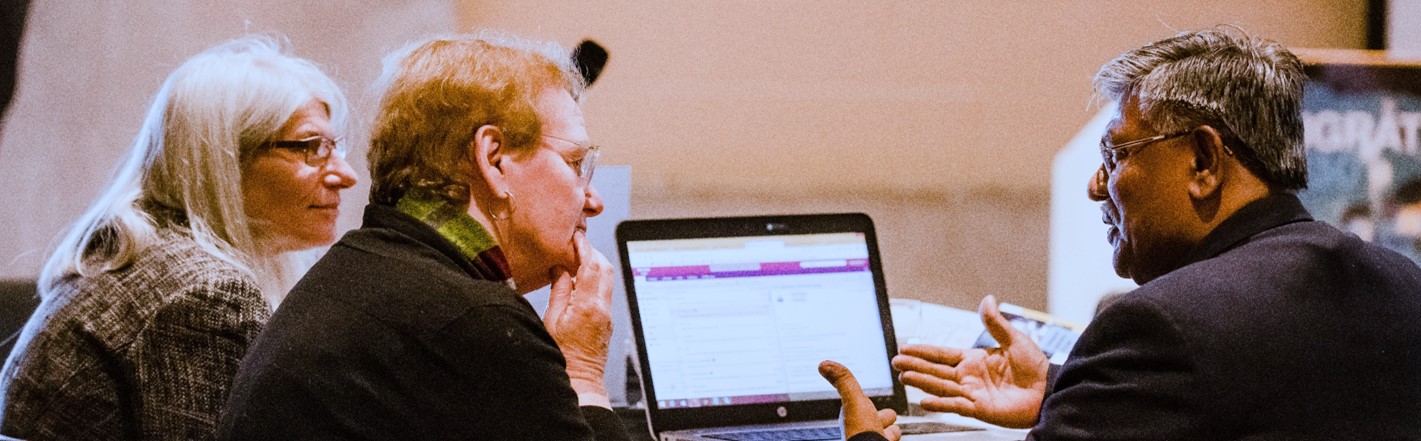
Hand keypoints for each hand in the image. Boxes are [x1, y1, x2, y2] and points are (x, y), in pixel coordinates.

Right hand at [544, 230, 614, 404]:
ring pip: (607, 279)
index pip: (590, 266)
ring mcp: (608, 315)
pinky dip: (595, 280)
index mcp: (588, 306)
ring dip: (595, 265)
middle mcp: (603, 308)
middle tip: (577, 244)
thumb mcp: (551, 322)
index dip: (583, 247)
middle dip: (593, 252)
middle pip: (606, 268)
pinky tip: (579, 281)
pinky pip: (604, 292)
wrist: (581, 382)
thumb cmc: (562, 357)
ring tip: (576, 260)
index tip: (576, 236)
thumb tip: (560, 269)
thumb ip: (558, 292)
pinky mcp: (607, 321)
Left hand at [819, 360, 900, 440]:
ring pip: (886, 431)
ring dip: (889, 429)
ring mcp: (874, 440)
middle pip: (875, 419)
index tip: (862, 399)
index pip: (860, 405)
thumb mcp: (854, 401)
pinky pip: (892, 439)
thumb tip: (822, 363)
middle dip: (881, 416)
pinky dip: (893, 436)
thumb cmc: (863, 433)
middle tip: (883, 416)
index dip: (862, 400)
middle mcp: (862, 430)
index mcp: (853, 417)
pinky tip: (893, 437)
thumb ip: (844, 382)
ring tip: (891, 430)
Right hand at [890, 295, 1048, 428]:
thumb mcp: (1014, 339)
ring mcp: (972, 393)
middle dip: (915, 365)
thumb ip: (995, 323)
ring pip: (940, 387)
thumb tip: (987, 299)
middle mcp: (969, 376)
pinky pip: (954, 406)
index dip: (923, 350)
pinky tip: (923, 401)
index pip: (942, 354)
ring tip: (904, 377)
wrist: (1048, 390)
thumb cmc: (1035, 366)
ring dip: (922, 382)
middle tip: (896, 361)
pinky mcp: (979, 409)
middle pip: (936, 370)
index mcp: (974, 359)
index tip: (905, 346)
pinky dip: (939, 404)